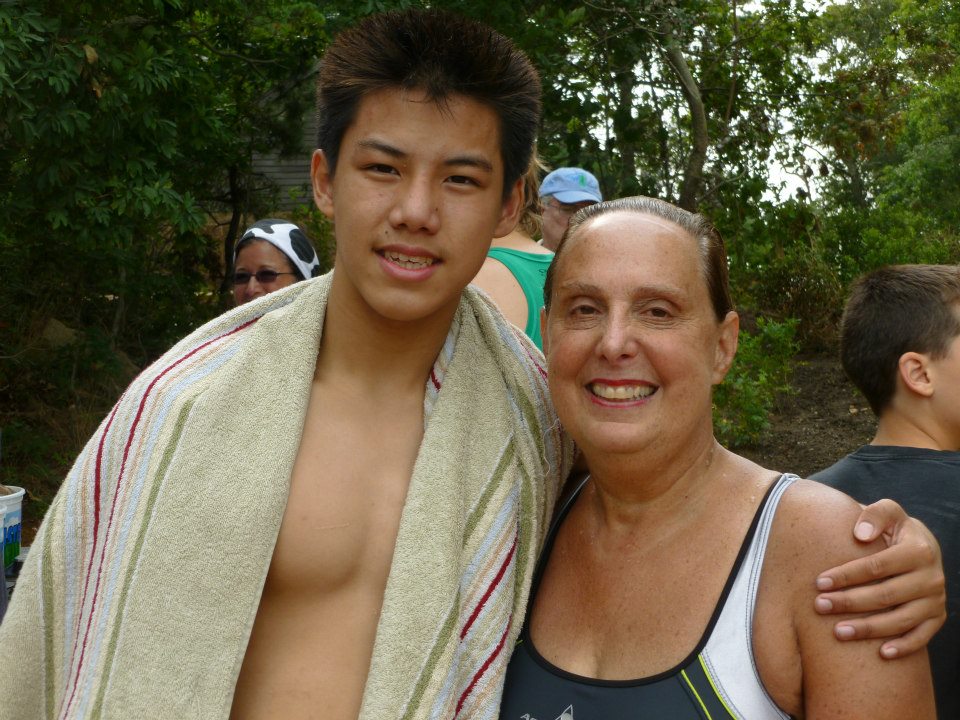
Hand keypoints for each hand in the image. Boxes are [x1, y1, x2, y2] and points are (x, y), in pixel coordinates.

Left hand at [813, 498, 945, 658]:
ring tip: (838, 632)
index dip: (847, 575)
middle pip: (886, 595)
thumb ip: (875, 515)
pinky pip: (922, 636)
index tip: (819, 582)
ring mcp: (936, 600)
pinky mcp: (937, 617)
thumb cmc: (893, 528)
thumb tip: (860, 534)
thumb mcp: (888, 511)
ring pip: (901, 620)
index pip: (877, 566)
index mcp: (919, 549)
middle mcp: (932, 577)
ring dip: (869, 629)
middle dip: (850, 602)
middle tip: (820, 606)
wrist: (922, 545)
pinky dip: (904, 646)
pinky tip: (881, 654)